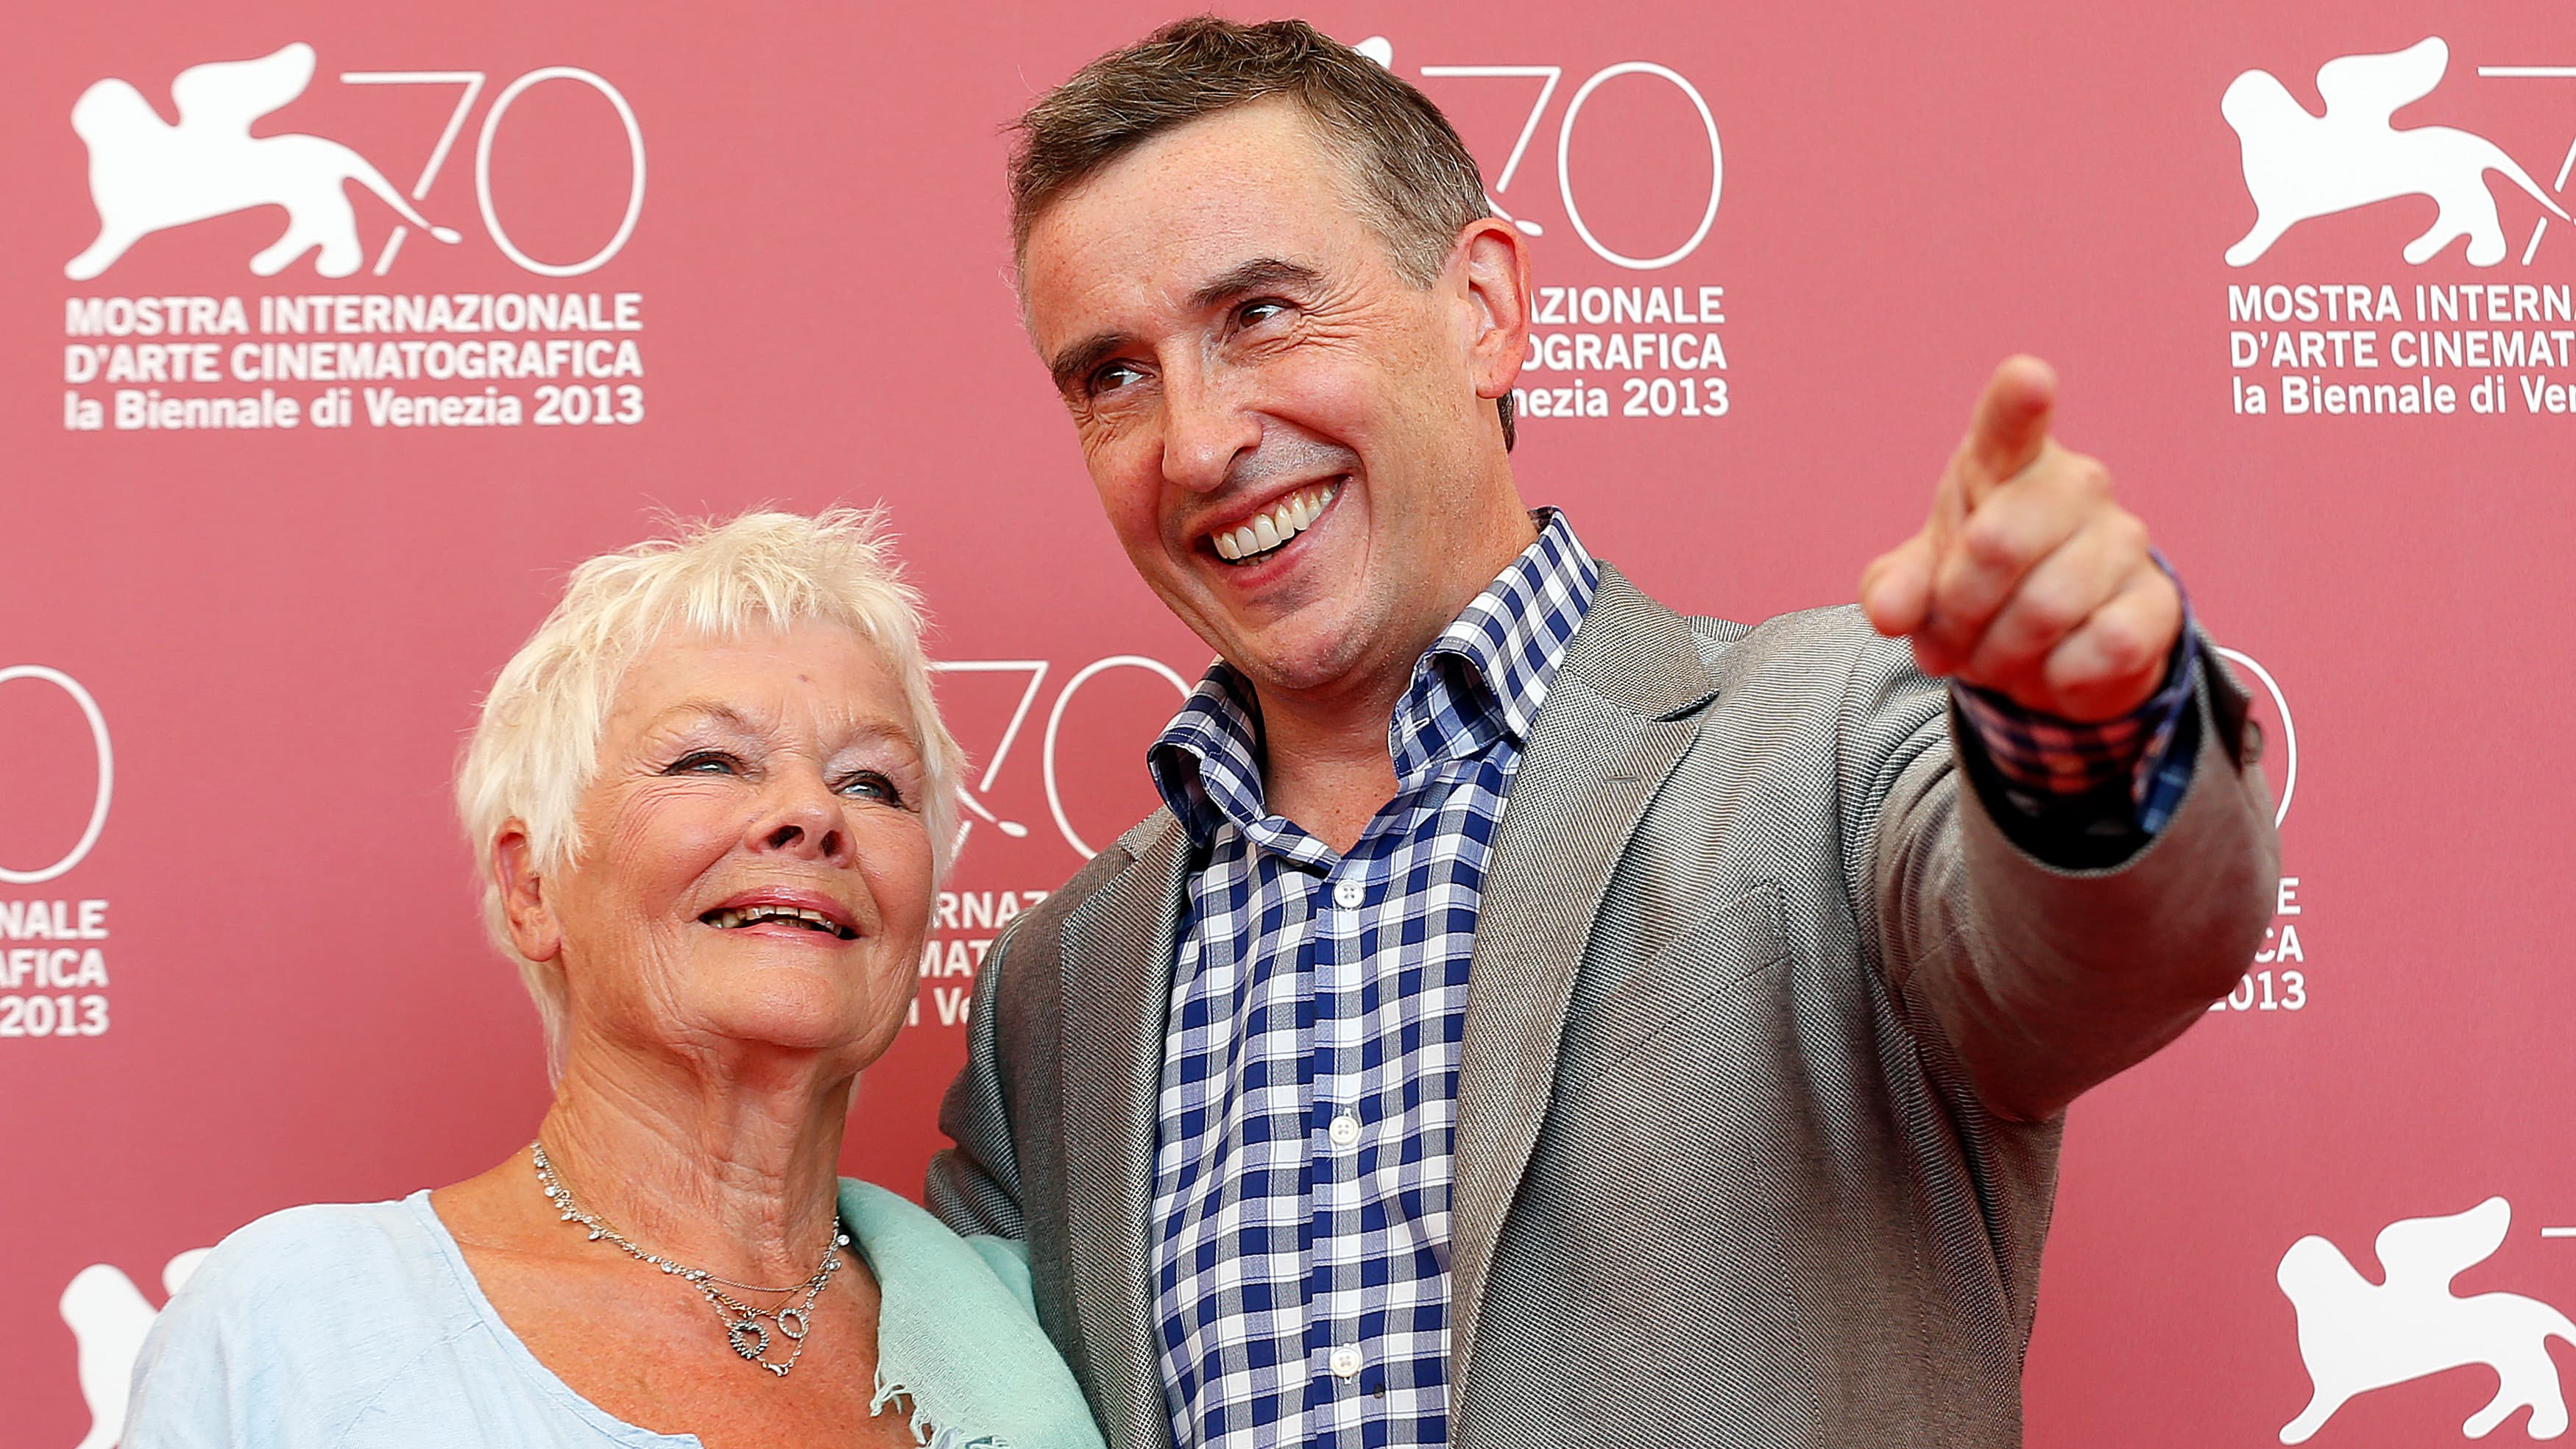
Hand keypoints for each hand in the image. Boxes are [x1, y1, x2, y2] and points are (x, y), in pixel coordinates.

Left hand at [1857, 356, 2181, 722]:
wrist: (2054, 650)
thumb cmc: (1981, 590)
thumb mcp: (1921, 586)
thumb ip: (1895, 590)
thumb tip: (1889, 612)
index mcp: (2006, 464)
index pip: (2010, 424)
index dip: (2018, 401)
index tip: (2028, 379)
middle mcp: (2075, 486)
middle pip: (1997, 544)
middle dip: (1956, 609)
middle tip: (1949, 640)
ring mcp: (2124, 540)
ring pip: (2044, 608)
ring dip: (1999, 655)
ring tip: (1995, 658)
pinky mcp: (2158, 601)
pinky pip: (2104, 648)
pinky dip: (2059, 679)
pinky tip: (2054, 671)